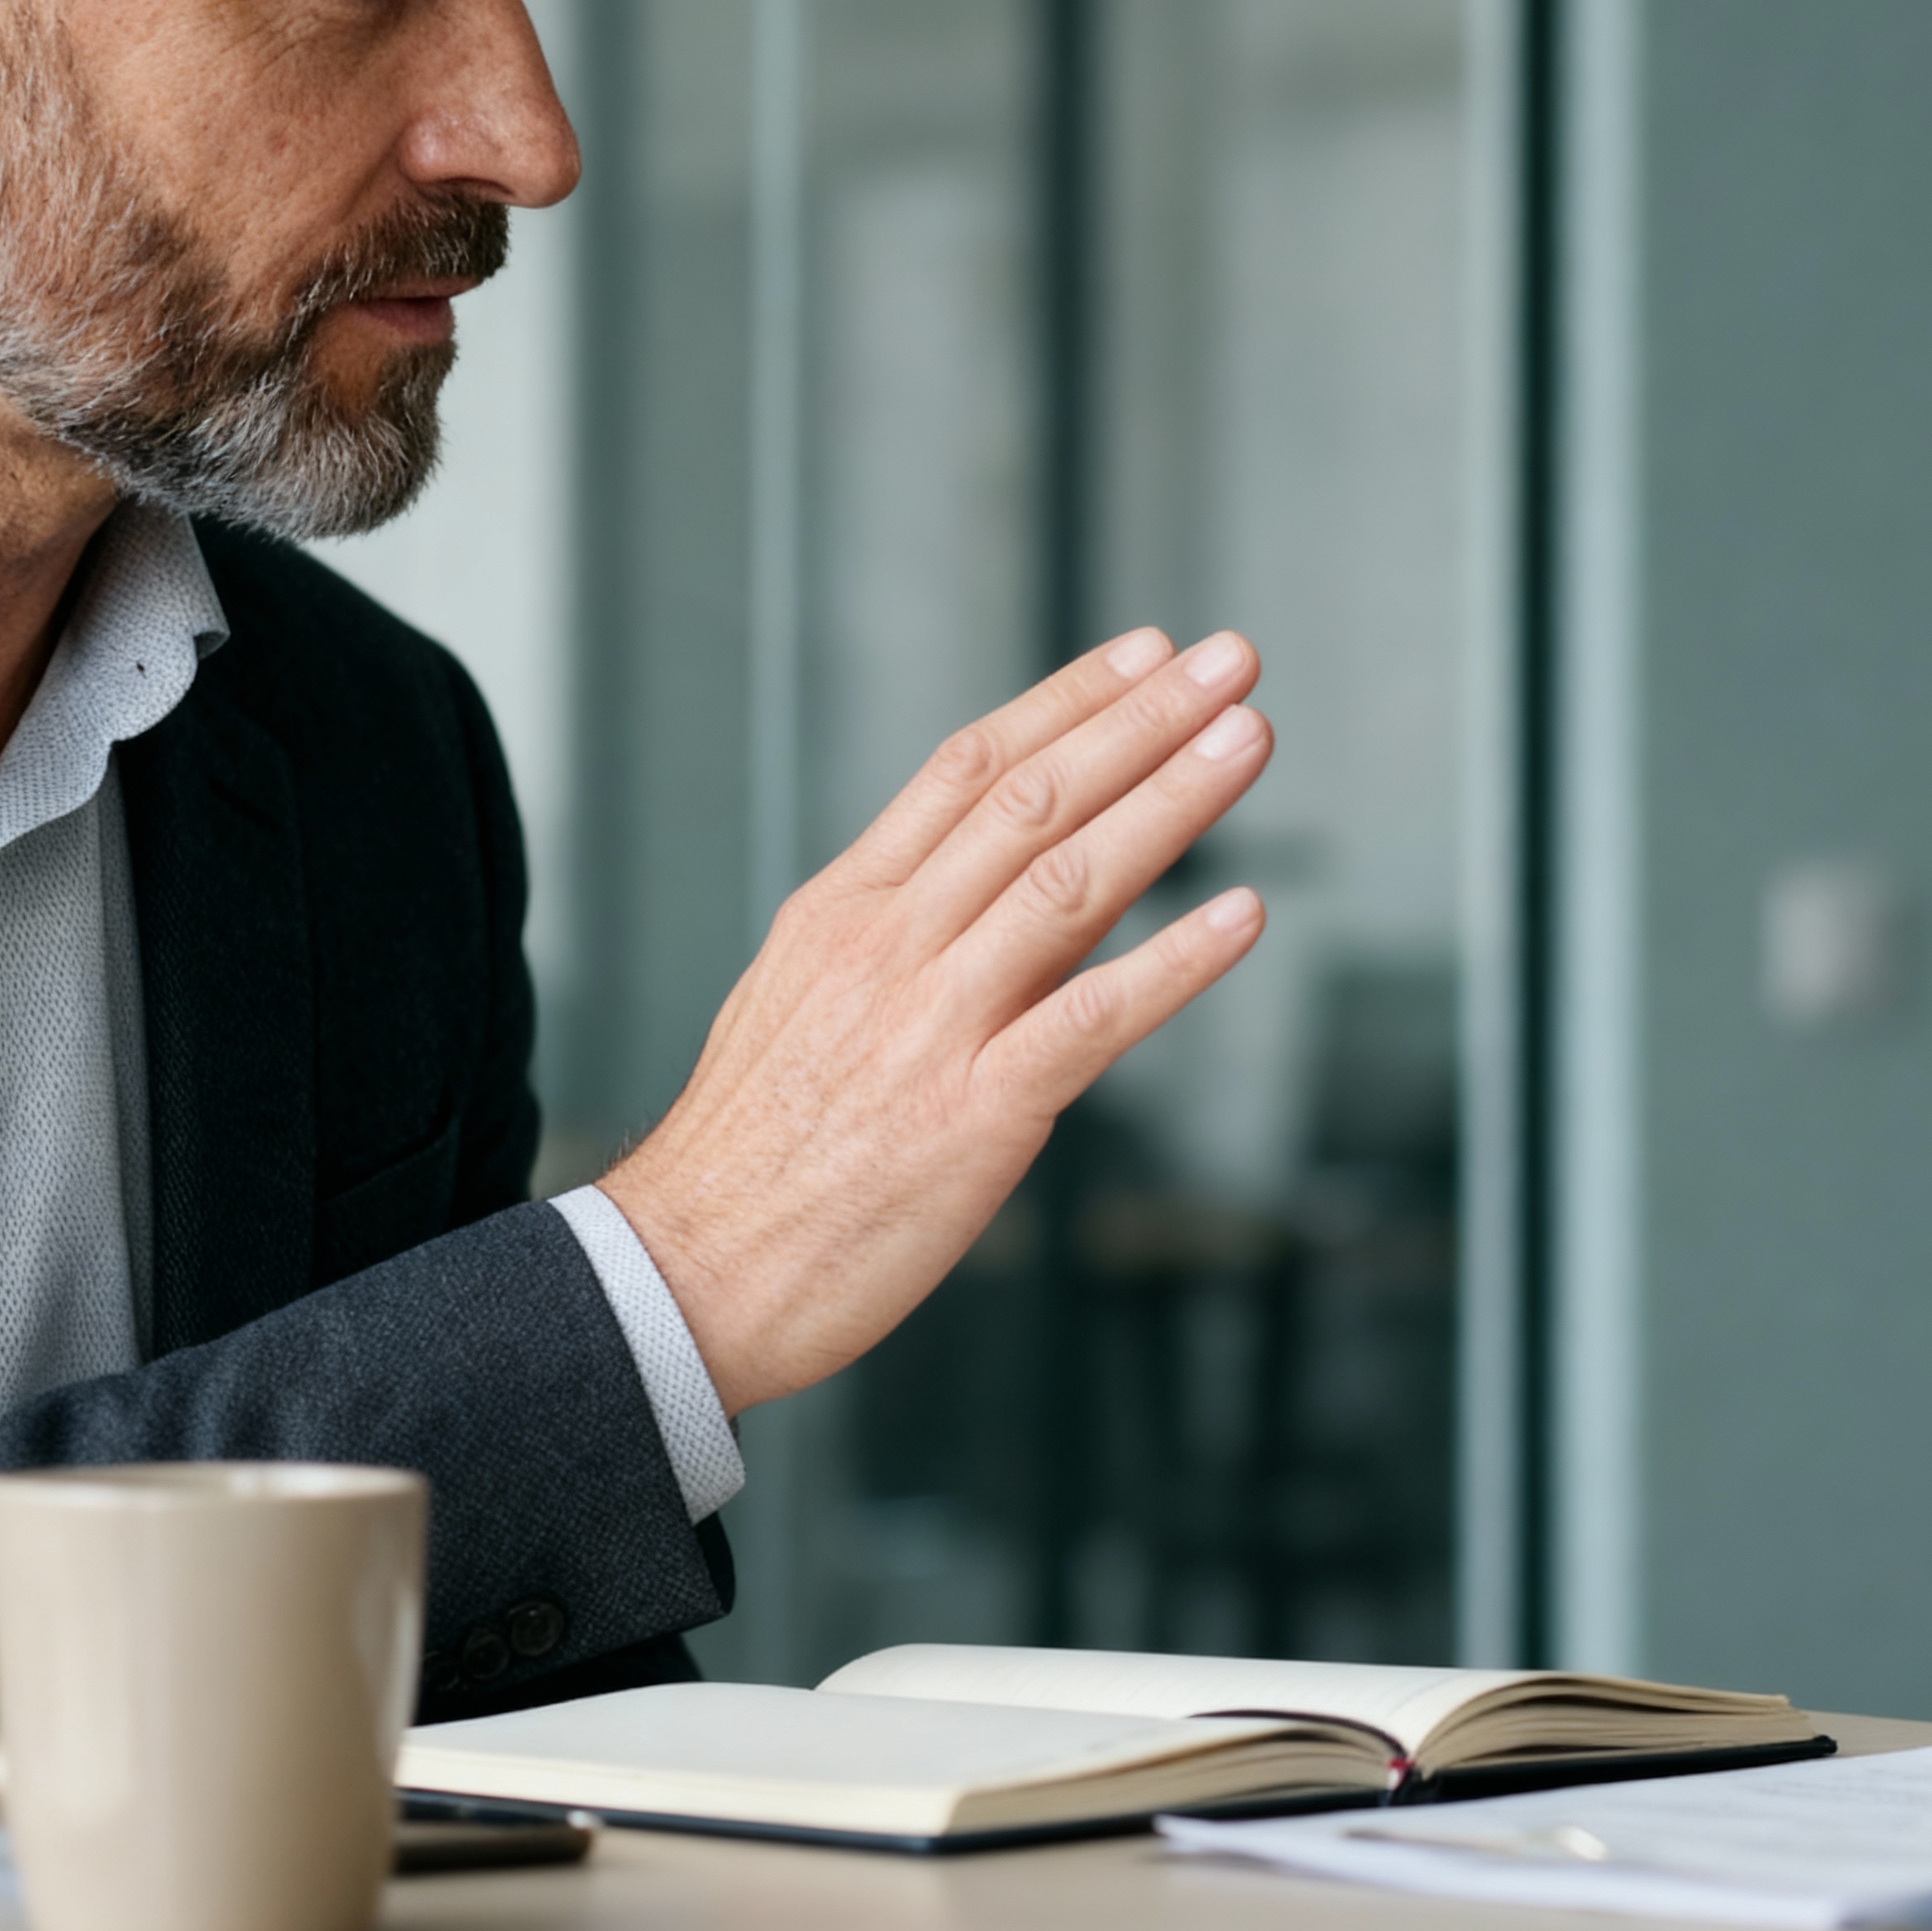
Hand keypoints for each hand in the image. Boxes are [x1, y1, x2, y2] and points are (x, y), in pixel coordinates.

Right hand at [602, 628, 1272, 1410]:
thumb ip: (916, 935)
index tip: (1149, 653)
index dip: (1069, 701)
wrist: (681, 1277)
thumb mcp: (806, 1000)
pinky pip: (1092, 1018)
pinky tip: (1243, 915)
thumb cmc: (754, 1153)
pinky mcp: (975, 1114)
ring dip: (1173, 801)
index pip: (968, 767)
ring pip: (1070, 881)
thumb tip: (1037, 884)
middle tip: (1230, 661)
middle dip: (1143, 719)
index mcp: (842, 910)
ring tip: (1250, 738)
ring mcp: (931, 1025)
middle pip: (1032, 798)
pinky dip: (1177, 961)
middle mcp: (888, 946)